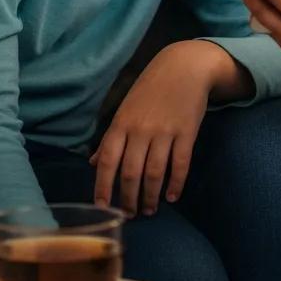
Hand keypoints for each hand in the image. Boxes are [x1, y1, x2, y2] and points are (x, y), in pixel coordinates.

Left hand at [90, 42, 231, 215]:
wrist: (185, 66)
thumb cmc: (151, 89)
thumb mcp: (126, 109)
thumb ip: (112, 137)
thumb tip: (94, 163)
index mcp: (121, 123)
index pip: (106, 161)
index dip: (102, 187)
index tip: (102, 208)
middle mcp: (140, 129)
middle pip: (131, 173)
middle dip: (129, 199)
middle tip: (130, 214)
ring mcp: (164, 131)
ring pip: (154, 173)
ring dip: (151, 197)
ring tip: (149, 209)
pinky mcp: (187, 131)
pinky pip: (180, 164)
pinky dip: (176, 184)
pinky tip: (172, 196)